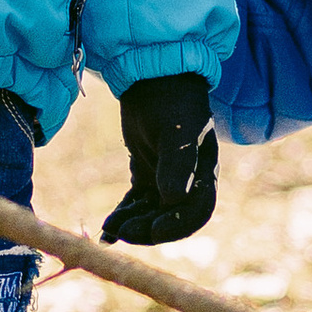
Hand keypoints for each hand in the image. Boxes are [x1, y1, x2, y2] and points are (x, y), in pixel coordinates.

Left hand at [102, 72, 216, 244]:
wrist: (155, 80)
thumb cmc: (173, 101)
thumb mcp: (178, 130)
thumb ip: (178, 164)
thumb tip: (173, 200)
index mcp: (204, 173)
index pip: (197, 211)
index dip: (177, 226)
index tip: (154, 231)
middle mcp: (189, 182)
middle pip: (171, 218)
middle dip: (148, 229)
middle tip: (122, 231)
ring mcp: (167, 181)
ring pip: (152, 215)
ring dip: (133, 225)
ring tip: (111, 227)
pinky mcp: (147, 176)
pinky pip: (137, 204)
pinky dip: (124, 216)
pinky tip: (107, 229)